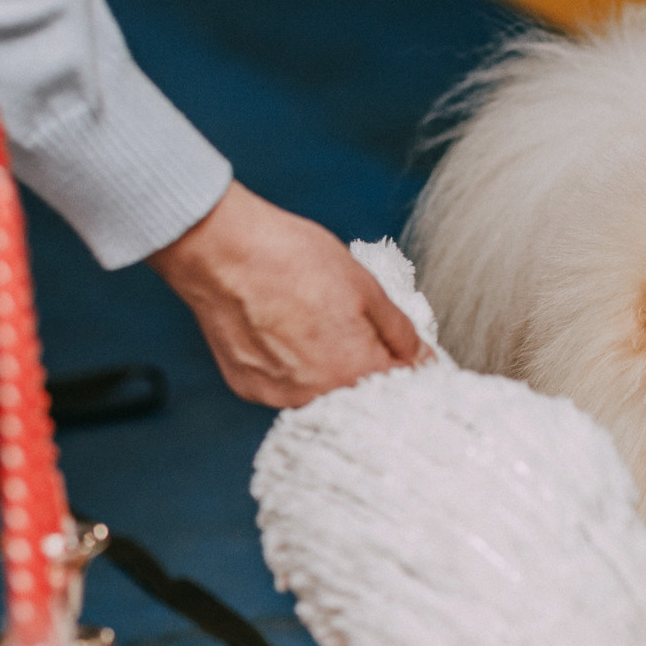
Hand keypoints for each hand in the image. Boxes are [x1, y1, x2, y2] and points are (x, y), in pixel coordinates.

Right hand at [149, 181, 424, 406]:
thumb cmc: (289, 259)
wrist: (223, 251)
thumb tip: (422, 356)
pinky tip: (285, 333)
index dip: (405, 366)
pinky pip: (285, 385)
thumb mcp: (365, 286)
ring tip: (312, 324)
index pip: (400, 388)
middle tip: (348, 327)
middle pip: (358, 393)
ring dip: (326, 369)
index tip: (405, 354)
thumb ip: (399, 331)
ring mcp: (279, 395)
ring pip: (321, 391)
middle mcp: (317, 394)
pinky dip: (291, 367)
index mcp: (355, 370)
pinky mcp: (250, 388)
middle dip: (364, 366)